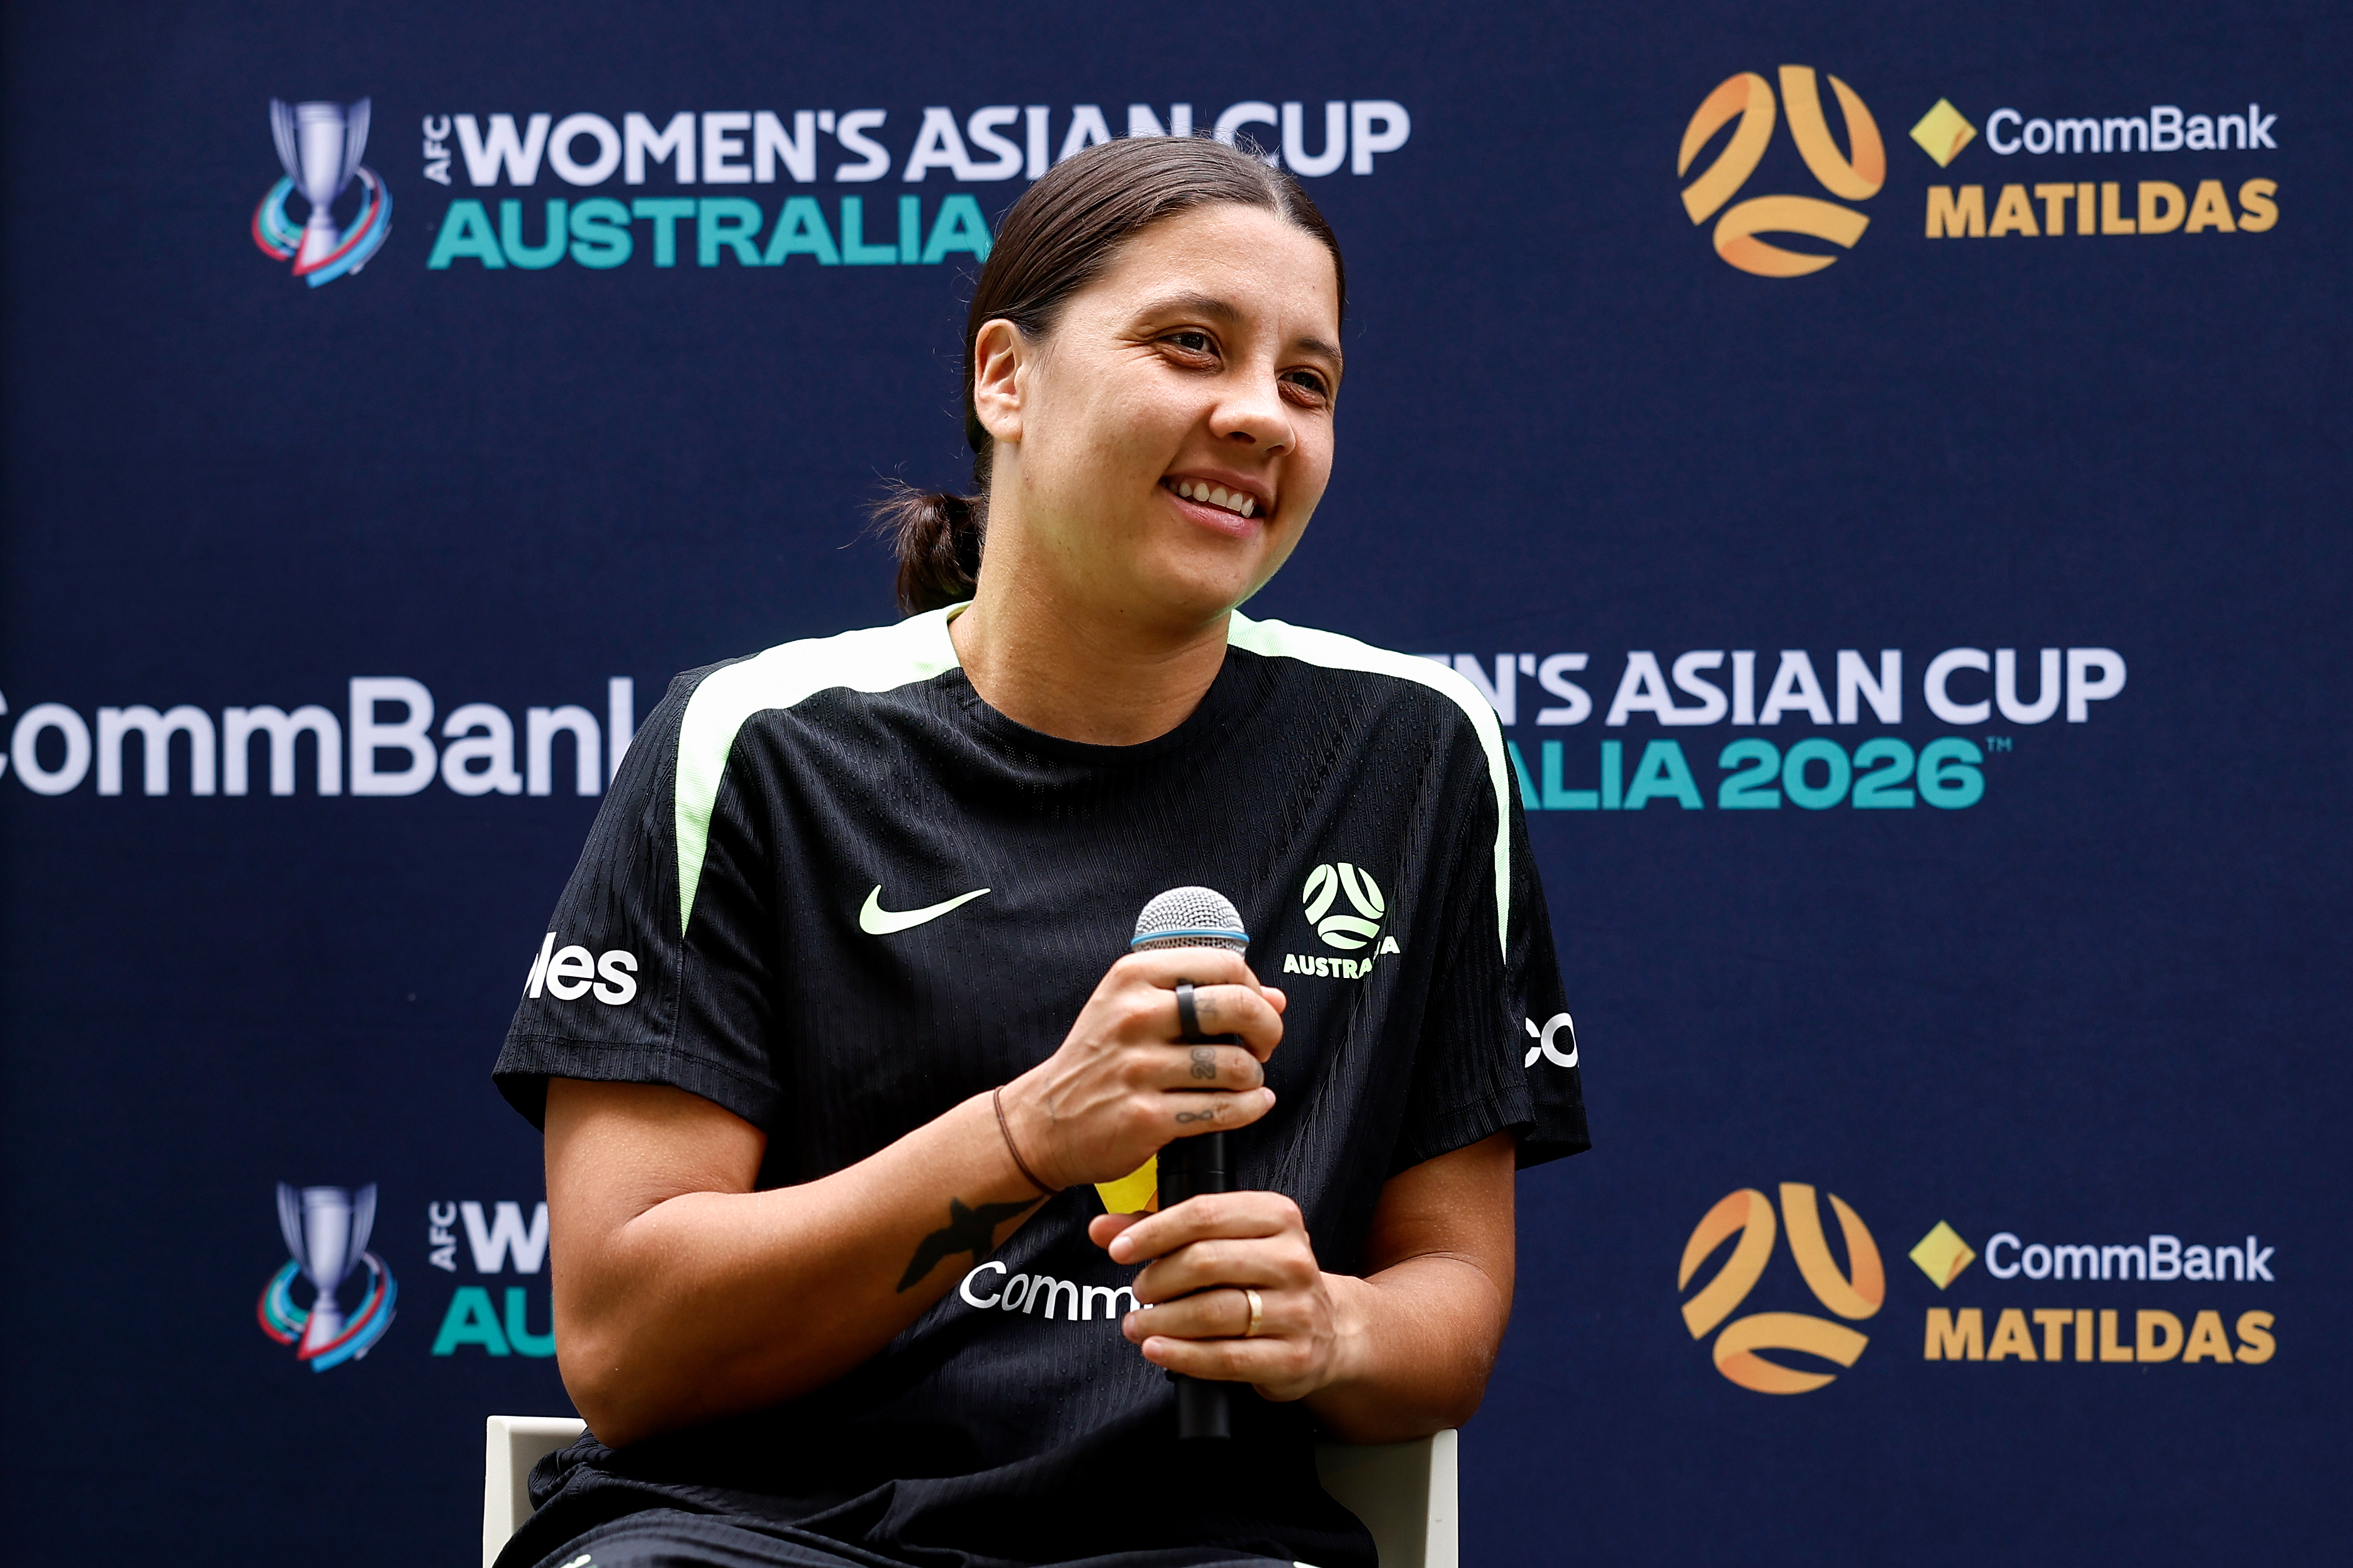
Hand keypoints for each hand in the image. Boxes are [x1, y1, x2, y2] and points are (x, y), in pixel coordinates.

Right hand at [1001, 950, 1284, 1192]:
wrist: (1044, 1121)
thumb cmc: (1099, 1060)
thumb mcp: (1132, 1008)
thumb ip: (1201, 994)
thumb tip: (1276, 997)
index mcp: (1133, 977)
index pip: (1224, 964)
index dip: (1254, 989)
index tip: (1256, 1010)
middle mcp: (1134, 1017)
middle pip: (1236, 1007)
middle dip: (1268, 1028)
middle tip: (1265, 1045)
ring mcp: (1138, 1069)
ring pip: (1234, 1064)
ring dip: (1254, 1077)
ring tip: (1244, 1081)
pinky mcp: (1146, 1117)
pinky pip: (1222, 1110)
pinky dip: (1249, 1108)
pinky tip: (1248, 1105)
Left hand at [1087, 1191, 1355, 1403]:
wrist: (1328, 1330)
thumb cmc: (1261, 1276)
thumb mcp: (1223, 1240)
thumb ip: (1162, 1230)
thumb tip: (1101, 1228)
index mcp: (1277, 1216)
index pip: (1205, 1214)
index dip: (1154, 1232)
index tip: (1119, 1249)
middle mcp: (1294, 1259)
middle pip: (1206, 1263)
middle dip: (1158, 1279)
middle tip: (1138, 1291)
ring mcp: (1298, 1310)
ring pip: (1213, 1313)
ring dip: (1162, 1320)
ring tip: (1136, 1323)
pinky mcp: (1294, 1357)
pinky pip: (1226, 1358)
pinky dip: (1182, 1355)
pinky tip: (1156, 1349)